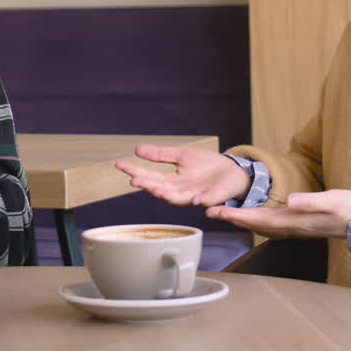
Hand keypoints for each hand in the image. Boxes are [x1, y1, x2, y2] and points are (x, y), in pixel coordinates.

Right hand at [114, 145, 249, 206]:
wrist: (231, 171)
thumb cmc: (206, 165)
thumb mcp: (181, 156)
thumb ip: (161, 155)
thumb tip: (137, 149)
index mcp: (171, 180)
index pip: (149, 176)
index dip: (134, 171)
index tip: (119, 164)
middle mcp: (179, 190)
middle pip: (159, 188)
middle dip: (147, 186)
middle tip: (133, 180)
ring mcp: (195, 195)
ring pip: (178, 198)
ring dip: (167, 196)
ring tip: (156, 191)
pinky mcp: (212, 197)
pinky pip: (205, 200)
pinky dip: (199, 201)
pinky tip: (194, 199)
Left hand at [207, 189, 350, 238]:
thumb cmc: (349, 210)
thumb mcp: (331, 200)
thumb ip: (309, 201)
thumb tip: (288, 201)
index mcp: (294, 220)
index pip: (258, 219)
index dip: (236, 216)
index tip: (217, 212)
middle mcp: (291, 226)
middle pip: (255, 223)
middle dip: (232, 218)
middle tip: (210, 212)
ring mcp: (295, 226)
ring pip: (262, 224)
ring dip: (242, 219)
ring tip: (224, 213)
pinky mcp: (300, 223)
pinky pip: (271, 222)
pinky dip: (256, 219)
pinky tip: (252, 216)